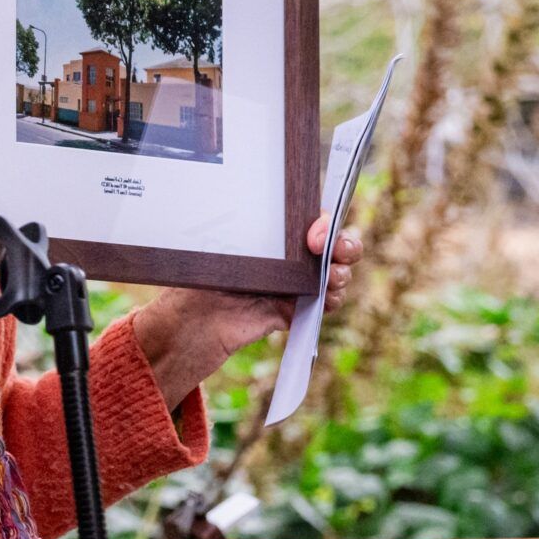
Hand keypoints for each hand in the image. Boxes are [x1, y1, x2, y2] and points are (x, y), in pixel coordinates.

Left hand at [130, 219, 365, 407]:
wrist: (192, 320)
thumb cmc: (203, 275)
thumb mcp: (227, 246)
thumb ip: (258, 234)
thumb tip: (291, 222)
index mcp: (274, 232)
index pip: (312, 218)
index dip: (325, 222)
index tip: (315, 234)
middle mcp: (289, 255)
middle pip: (335, 244)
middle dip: (345, 245)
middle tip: (335, 252)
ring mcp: (295, 282)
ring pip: (336, 273)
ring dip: (340, 274)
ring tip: (328, 279)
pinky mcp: (295, 309)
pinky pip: (327, 303)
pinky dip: (332, 300)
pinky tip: (326, 298)